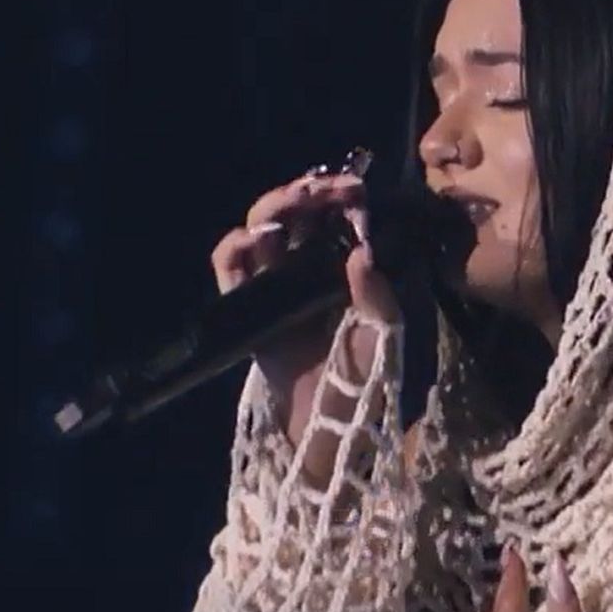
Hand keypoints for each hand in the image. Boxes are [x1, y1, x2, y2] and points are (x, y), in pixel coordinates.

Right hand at [209, 170, 400, 387]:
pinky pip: (230, 269)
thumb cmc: (361, 379)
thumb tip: (362, 252)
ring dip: (272, 209)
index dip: (340, 198)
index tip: (351, 187)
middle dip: (305, 193)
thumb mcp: (382, 335)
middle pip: (296, 216)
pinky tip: (252, 239)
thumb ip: (376, 295)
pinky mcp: (245, 307)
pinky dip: (234, 247)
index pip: (335, 219)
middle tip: (318, 188)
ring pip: (262, 231)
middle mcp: (307, 270)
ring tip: (289, 204)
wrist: (326, 424)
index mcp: (343, 269)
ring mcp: (273, 286)